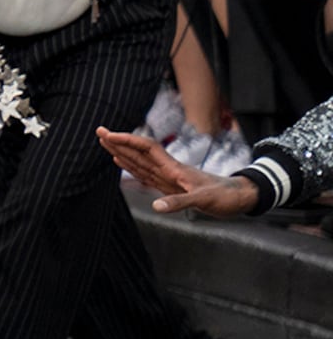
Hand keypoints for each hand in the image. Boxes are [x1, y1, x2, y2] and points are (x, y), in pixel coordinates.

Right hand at [98, 127, 263, 215]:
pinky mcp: (170, 186)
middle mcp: (168, 170)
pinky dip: (132, 168)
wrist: (239, 198)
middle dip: (119, 142)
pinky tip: (123, 163)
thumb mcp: (204, 200)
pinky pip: (146, 174)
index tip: (109, 135)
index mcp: (174, 169)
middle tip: (99, 131)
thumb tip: (157, 207)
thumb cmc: (225, 197)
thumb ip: (180, 202)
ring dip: (123, 152)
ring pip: (141, 162)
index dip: (127, 141)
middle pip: (139, 152)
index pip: (146, 149)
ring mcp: (168, 178)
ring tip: (106, 143)